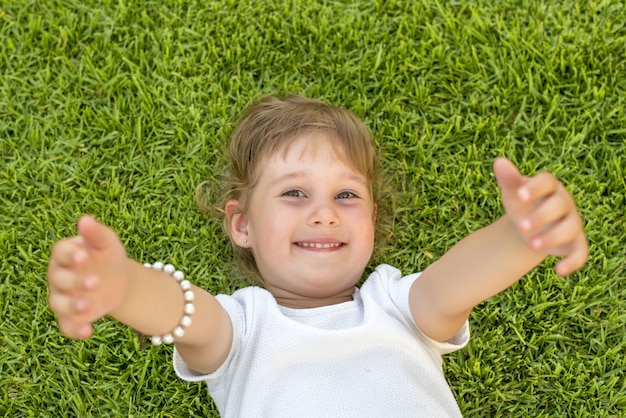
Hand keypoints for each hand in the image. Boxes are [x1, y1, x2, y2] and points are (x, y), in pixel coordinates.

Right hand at [47, 215, 129, 338]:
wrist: (118, 280)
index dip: (70, 255)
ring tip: (89, 305)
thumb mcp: (108, 243)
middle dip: (75, 281)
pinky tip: (88, 332)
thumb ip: (97, 233)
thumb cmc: (108, 256)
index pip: (61, 252)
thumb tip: (85, 219)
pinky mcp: (70, 316)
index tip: (84, 256)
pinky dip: (74, 330)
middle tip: (96, 282)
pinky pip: (66, 325)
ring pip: (58, 303)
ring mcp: (62, 296)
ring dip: (72, 305)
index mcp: (66, 253)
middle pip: (59, 279)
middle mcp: (58, 275)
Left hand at [493, 157, 587, 275]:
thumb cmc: (521, 203)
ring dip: (551, 237)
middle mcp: (564, 203)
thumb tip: (499, 162)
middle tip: (520, 226)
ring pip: (569, 228)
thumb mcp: (512, 193)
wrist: (529, 225)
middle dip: (540, 216)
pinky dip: (573, 262)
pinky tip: (558, 271)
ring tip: (530, 246)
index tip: (519, 195)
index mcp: (549, 186)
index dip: (534, 188)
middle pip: (558, 206)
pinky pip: (580, 252)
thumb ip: (508, 179)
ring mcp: (571, 223)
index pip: (547, 181)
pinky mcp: (575, 243)